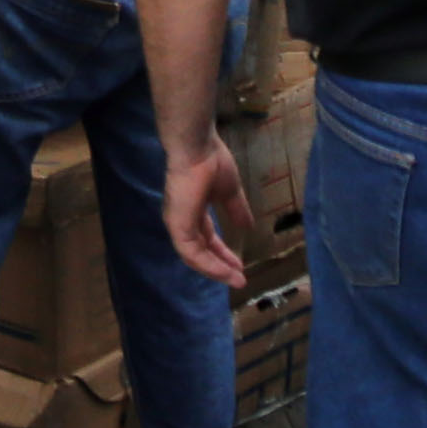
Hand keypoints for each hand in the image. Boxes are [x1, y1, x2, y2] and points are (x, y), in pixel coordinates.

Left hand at [162, 140, 257, 286]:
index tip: (240, 265)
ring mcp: (178, 225)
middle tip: (239, 279)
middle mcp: (183, 221)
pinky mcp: (178, 227)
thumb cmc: (211, 162)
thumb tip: (248, 226)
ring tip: (236, 279)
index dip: (222, 253)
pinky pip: (192, 254)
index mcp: (193, 211)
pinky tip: (225, 271)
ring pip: (195, 257)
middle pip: (201, 252)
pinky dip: (209, 265)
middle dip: (220, 266)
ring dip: (216, 270)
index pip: (206, 240)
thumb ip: (236, 210)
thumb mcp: (230, 191)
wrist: (198, 148)